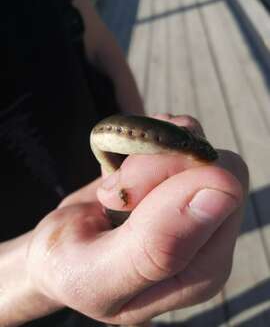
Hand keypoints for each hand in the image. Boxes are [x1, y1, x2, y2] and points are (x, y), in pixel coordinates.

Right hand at [27, 115, 247, 324]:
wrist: (59, 253)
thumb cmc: (72, 272)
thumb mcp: (99, 275)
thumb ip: (158, 246)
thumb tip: (222, 194)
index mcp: (203, 267)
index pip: (225, 191)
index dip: (169, 176)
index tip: (118, 195)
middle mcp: (209, 231)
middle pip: (216, 163)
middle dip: (157, 162)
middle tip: (112, 189)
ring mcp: (194, 200)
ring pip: (196, 143)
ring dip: (146, 149)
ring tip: (112, 180)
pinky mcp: (176, 178)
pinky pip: (177, 134)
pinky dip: (143, 139)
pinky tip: (119, 165)